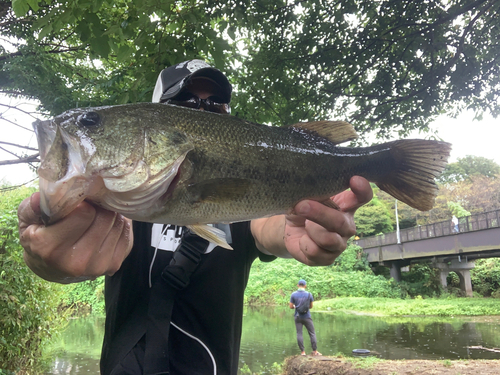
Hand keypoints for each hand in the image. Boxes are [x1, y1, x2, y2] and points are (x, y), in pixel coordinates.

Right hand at [18, 192, 133, 283]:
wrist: (52, 267)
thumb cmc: (41, 236)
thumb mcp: (28, 219)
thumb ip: (34, 206)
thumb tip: (44, 195)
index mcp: (49, 247)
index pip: (85, 212)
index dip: (83, 202)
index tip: (79, 202)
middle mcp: (75, 261)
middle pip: (105, 217)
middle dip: (99, 207)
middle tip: (92, 206)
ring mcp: (97, 266)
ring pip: (118, 224)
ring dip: (110, 215)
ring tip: (97, 216)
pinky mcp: (113, 266)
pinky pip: (126, 234)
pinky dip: (119, 225)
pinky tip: (106, 226)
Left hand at [284, 176, 371, 265]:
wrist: (292, 228)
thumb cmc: (304, 207)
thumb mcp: (307, 195)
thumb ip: (313, 191)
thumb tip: (309, 187)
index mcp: (346, 206)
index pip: (363, 197)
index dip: (362, 190)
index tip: (354, 179)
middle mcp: (347, 226)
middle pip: (341, 222)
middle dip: (319, 213)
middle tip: (302, 205)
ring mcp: (339, 244)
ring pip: (329, 240)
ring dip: (311, 230)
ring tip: (304, 224)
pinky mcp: (327, 258)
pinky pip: (315, 252)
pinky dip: (303, 243)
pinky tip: (302, 239)